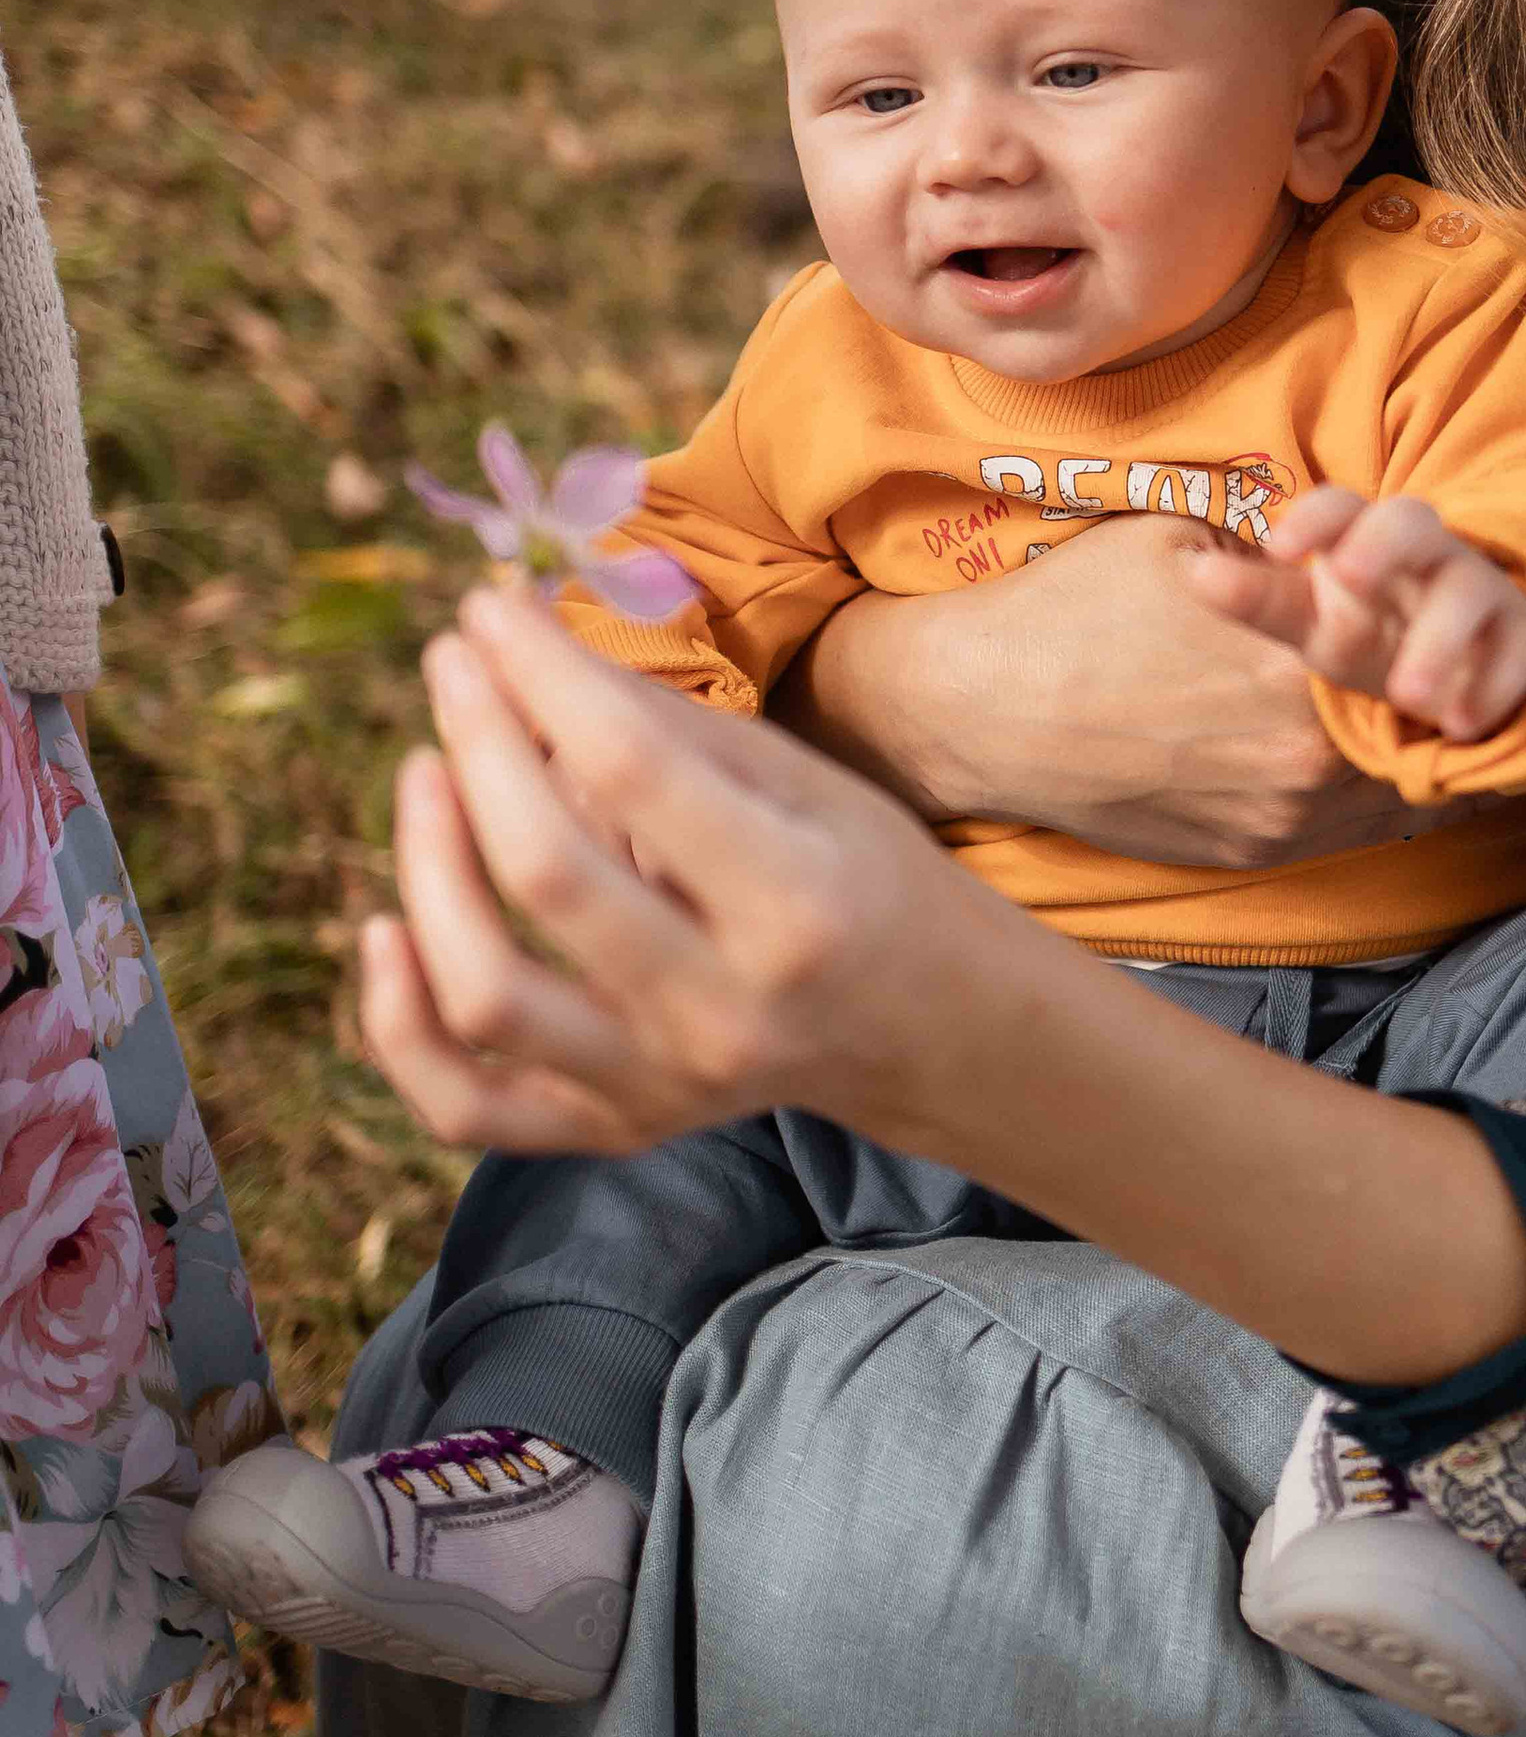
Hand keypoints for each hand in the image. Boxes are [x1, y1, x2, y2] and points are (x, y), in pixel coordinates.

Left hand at [361, 590, 978, 1159]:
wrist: (927, 1034)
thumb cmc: (865, 878)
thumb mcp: (803, 780)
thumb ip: (661, 724)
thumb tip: (520, 640)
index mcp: (793, 903)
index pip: (632, 768)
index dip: (543, 673)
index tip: (491, 606)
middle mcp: (722, 1010)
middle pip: (547, 873)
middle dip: (478, 742)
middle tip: (453, 661)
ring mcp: (661, 1085)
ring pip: (486, 996)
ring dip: (428, 866)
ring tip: (425, 770)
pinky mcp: (614, 1130)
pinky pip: (465, 1107)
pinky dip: (399, 1026)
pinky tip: (386, 931)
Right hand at [774, 514, 1484, 869]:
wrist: (980, 710)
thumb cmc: (1074, 606)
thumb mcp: (1186, 537)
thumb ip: (1290, 560)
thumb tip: (1358, 562)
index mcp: (1302, 659)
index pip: (1428, 645)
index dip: (1441, 620)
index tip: (1439, 602)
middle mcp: (1306, 754)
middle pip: (1426, 723)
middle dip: (1437, 687)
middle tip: (1446, 657)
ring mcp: (1281, 816)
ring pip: (1399, 784)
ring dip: (1409, 744)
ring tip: (1410, 704)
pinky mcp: (1252, 853)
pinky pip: (1351, 827)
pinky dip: (1368, 790)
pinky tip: (1360, 751)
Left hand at [1183, 490, 1525, 742]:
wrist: (1460, 667)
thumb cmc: (1373, 631)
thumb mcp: (1313, 623)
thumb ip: (1260, 600)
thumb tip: (1193, 570)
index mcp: (1365, 539)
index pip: (1341, 506)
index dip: (1314, 518)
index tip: (1277, 547)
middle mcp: (1425, 552)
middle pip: (1410, 521)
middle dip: (1381, 544)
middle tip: (1349, 579)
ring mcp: (1478, 590)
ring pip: (1467, 591)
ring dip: (1438, 640)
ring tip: (1411, 698)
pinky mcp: (1521, 636)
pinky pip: (1520, 649)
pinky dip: (1493, 686)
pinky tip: (1463, 724)